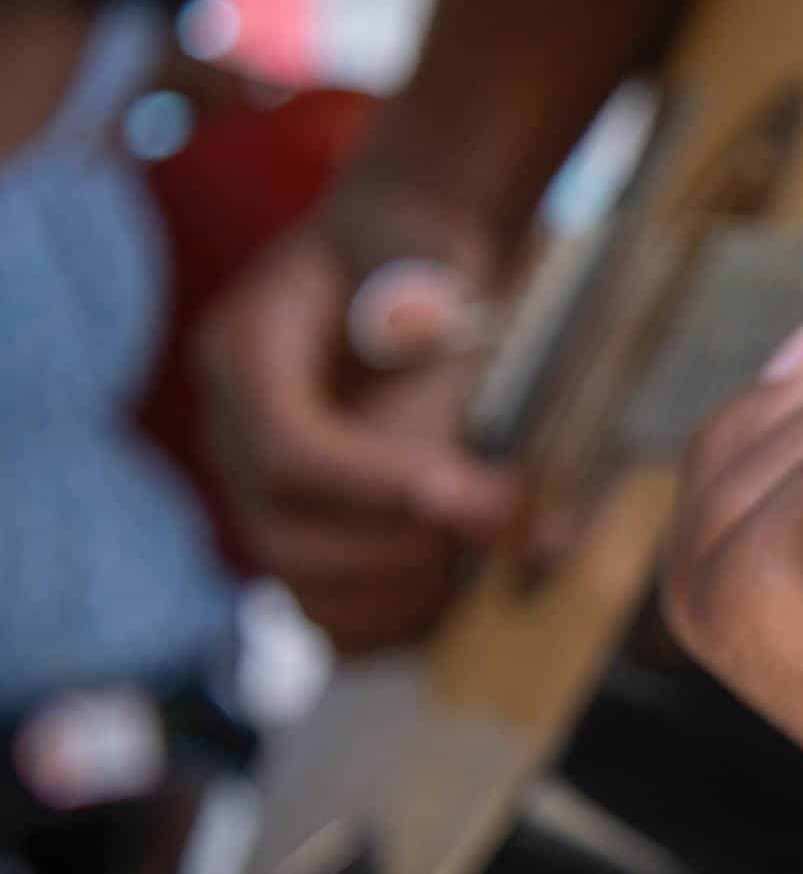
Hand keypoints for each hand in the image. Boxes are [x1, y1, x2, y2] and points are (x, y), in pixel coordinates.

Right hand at [197, 190, 518, 650]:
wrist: (408, 258)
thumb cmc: (424, 252)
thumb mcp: (427, 255)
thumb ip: (422, 314)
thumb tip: (432, 348)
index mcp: (244, 350)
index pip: (288, 449)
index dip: (382, 487)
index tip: (487, 499)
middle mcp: (232, 428)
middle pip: (281, 532)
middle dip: (400, 550)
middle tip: (499, 533)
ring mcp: (258, 483)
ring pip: (299, 581)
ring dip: (400, 597)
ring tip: (484, 570)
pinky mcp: (301, 523)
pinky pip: (324, 604)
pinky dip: (392, 620)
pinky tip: (459, 602)